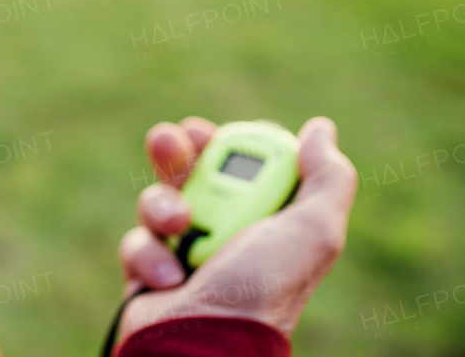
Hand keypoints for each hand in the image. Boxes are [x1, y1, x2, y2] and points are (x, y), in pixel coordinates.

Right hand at [114, 116, 356, 353]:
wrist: (201, 347)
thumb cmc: (259, 291)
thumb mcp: (312, 232)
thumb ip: (327, 178)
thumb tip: (319, 128)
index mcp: (268, 221)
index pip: (243, 165)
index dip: (225, 144)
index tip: (209, 134)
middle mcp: (227, 235)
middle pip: (192, 173)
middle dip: (176, 154)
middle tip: (168, 141)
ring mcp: (185, 253)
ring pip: (157, 202)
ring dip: (162, 207)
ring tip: (178, 225)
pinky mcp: (148, 273)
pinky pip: (137, 242)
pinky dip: (149, 256)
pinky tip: (169, 279)